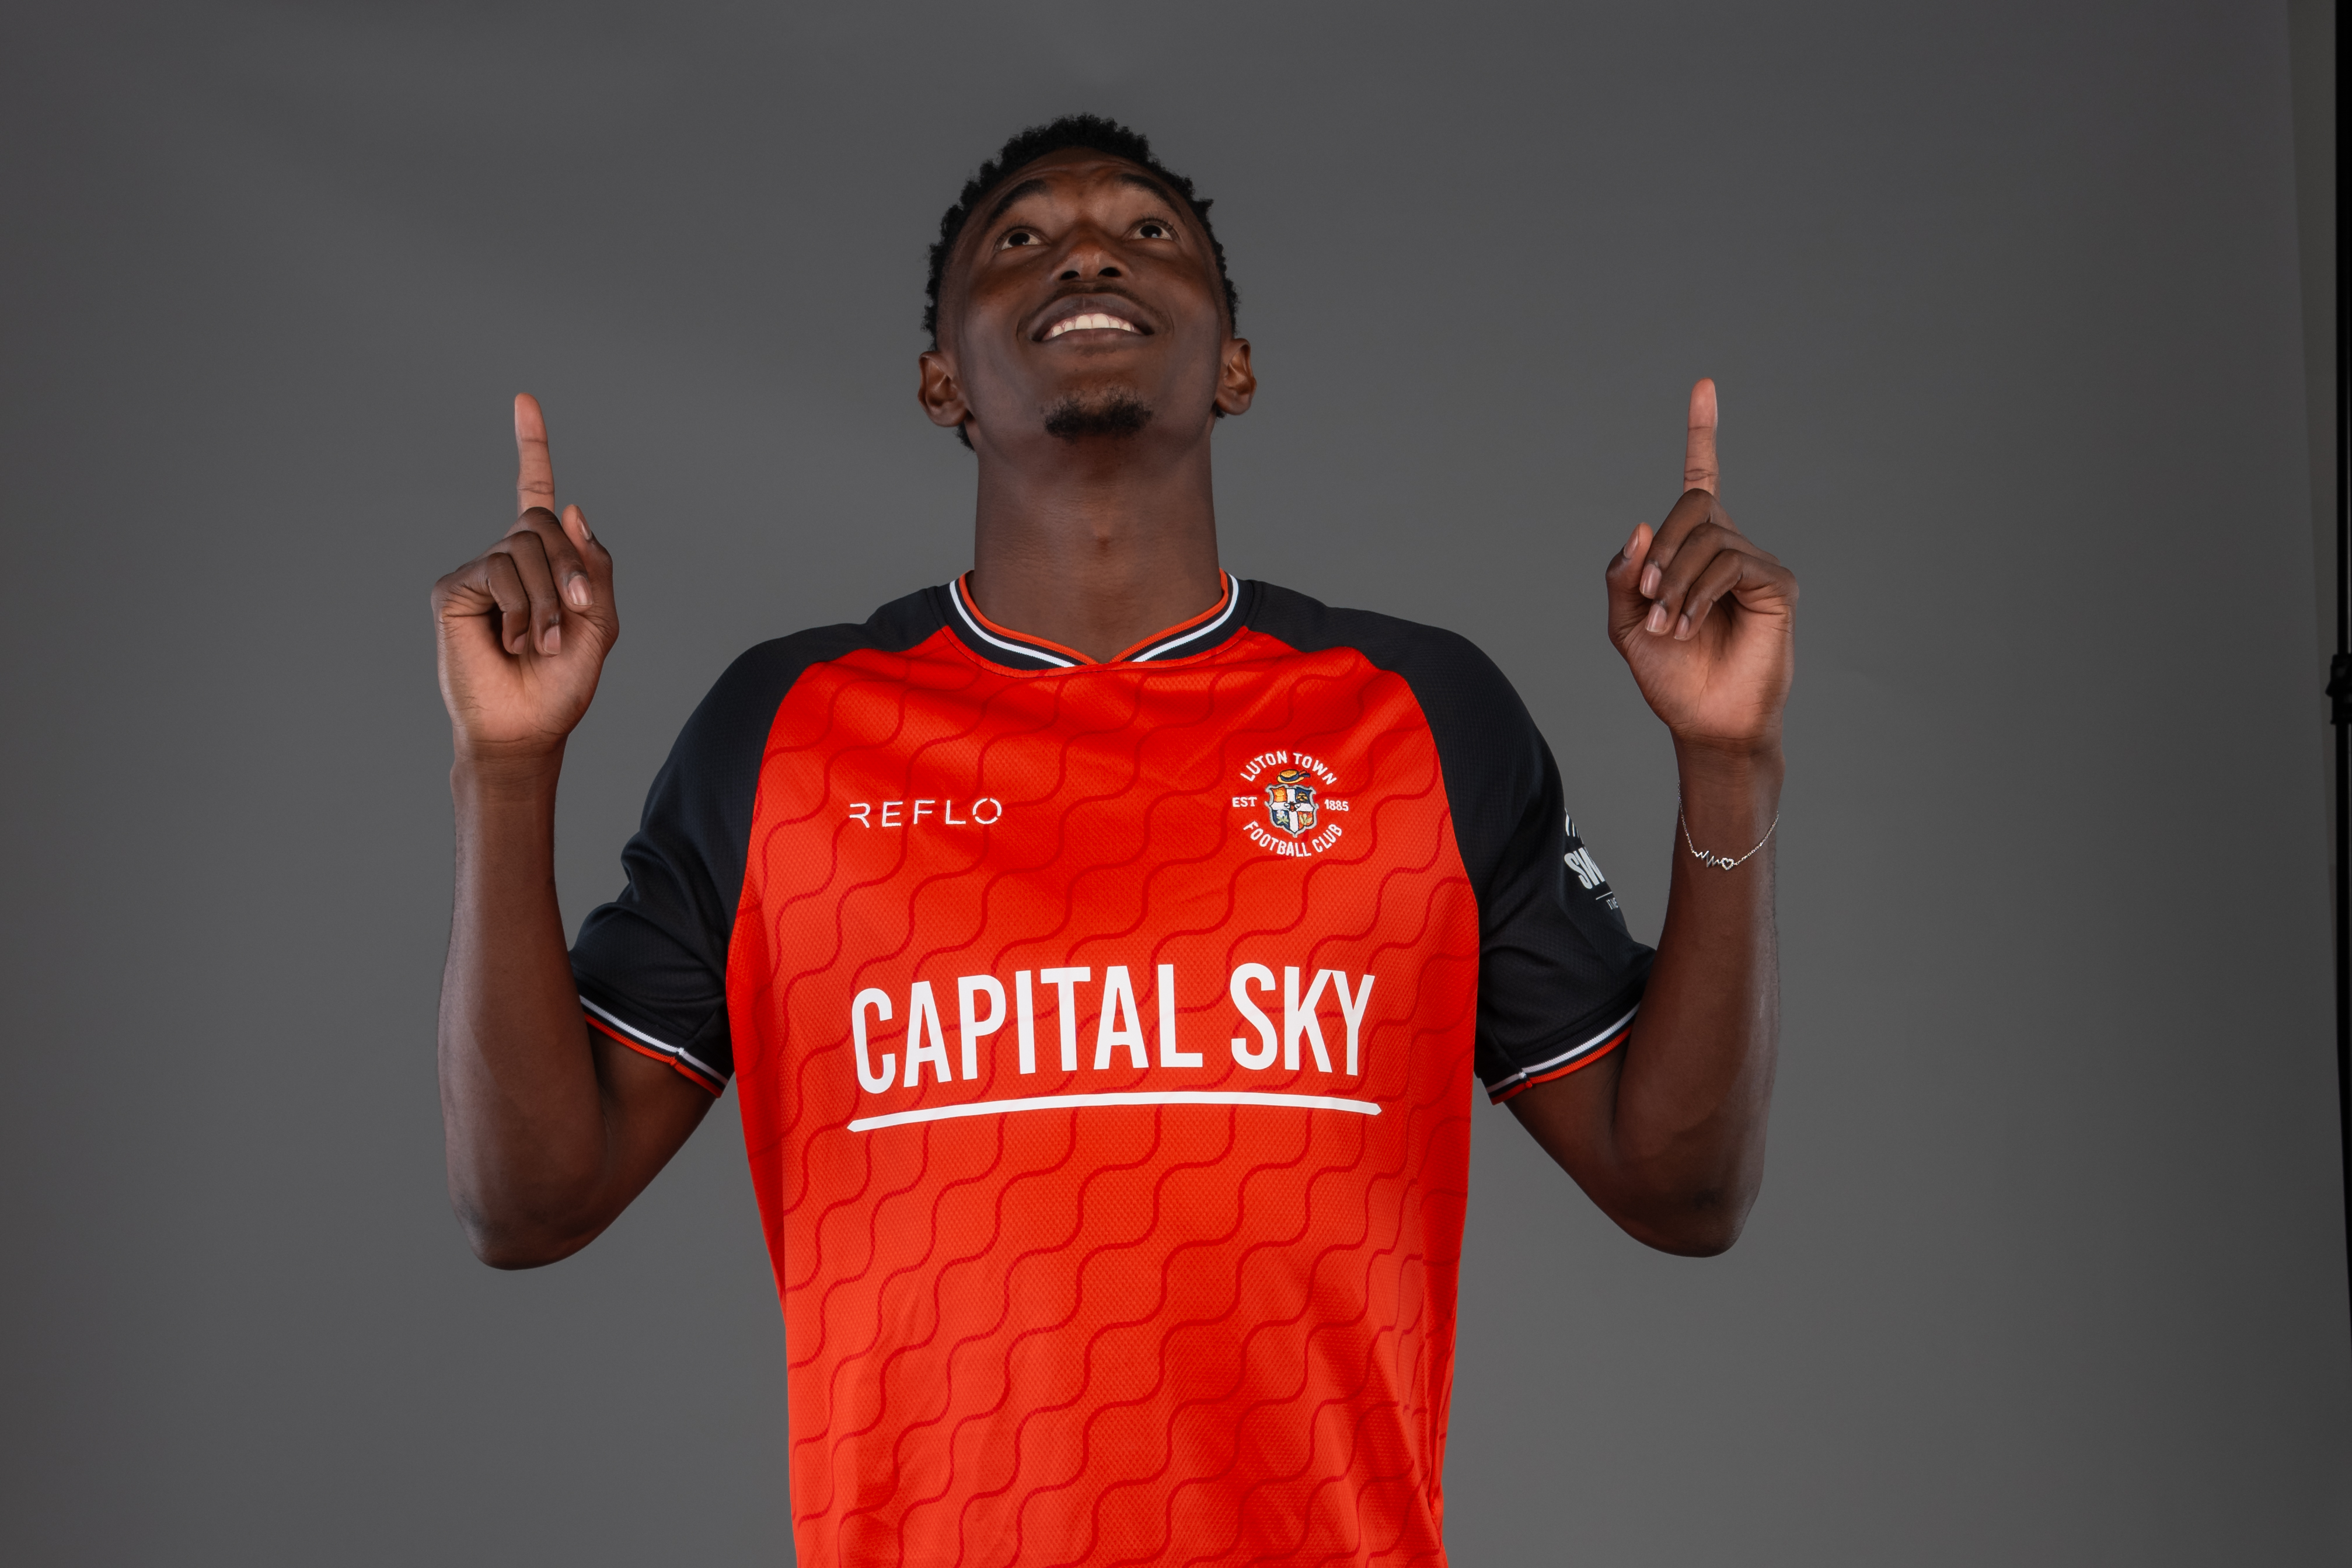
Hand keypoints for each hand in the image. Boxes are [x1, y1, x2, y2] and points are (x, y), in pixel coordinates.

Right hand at [432, 395, 618, 761]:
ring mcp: (478, 572)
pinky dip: (518, 609)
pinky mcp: (454, 588)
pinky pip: (497, 571)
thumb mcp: (599, 623)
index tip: (524, 401)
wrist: (526, 726)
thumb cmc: (561, 683)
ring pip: (522, 547)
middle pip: (541, 522)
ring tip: (537, 643)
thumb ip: (592, 565)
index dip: (531, 447)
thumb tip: (569, 505)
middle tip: (569, 619)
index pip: (533, 493)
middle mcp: (507, 558)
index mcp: (542, 562)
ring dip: (544, 601)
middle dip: (568, 571)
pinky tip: (509, 640)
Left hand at [1605, 379, 1795, 752]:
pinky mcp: (1777, 584)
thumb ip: (1624, 576)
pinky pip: (1731, 562)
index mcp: (1692, 551)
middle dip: (1661, 550)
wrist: (1704, 722)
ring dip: (1675, 581)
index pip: (1702, 479)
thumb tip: (1640, 525)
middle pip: (1693, 506)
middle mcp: (1727, 548)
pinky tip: (1688, 625)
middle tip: (1648, 598)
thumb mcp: (1627, 624)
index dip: (1703, 432)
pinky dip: (1699, 592)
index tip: (1705, 386)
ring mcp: (1755, 564)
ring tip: (1667, 625)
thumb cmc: (1670, 676)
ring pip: (1709, 535)